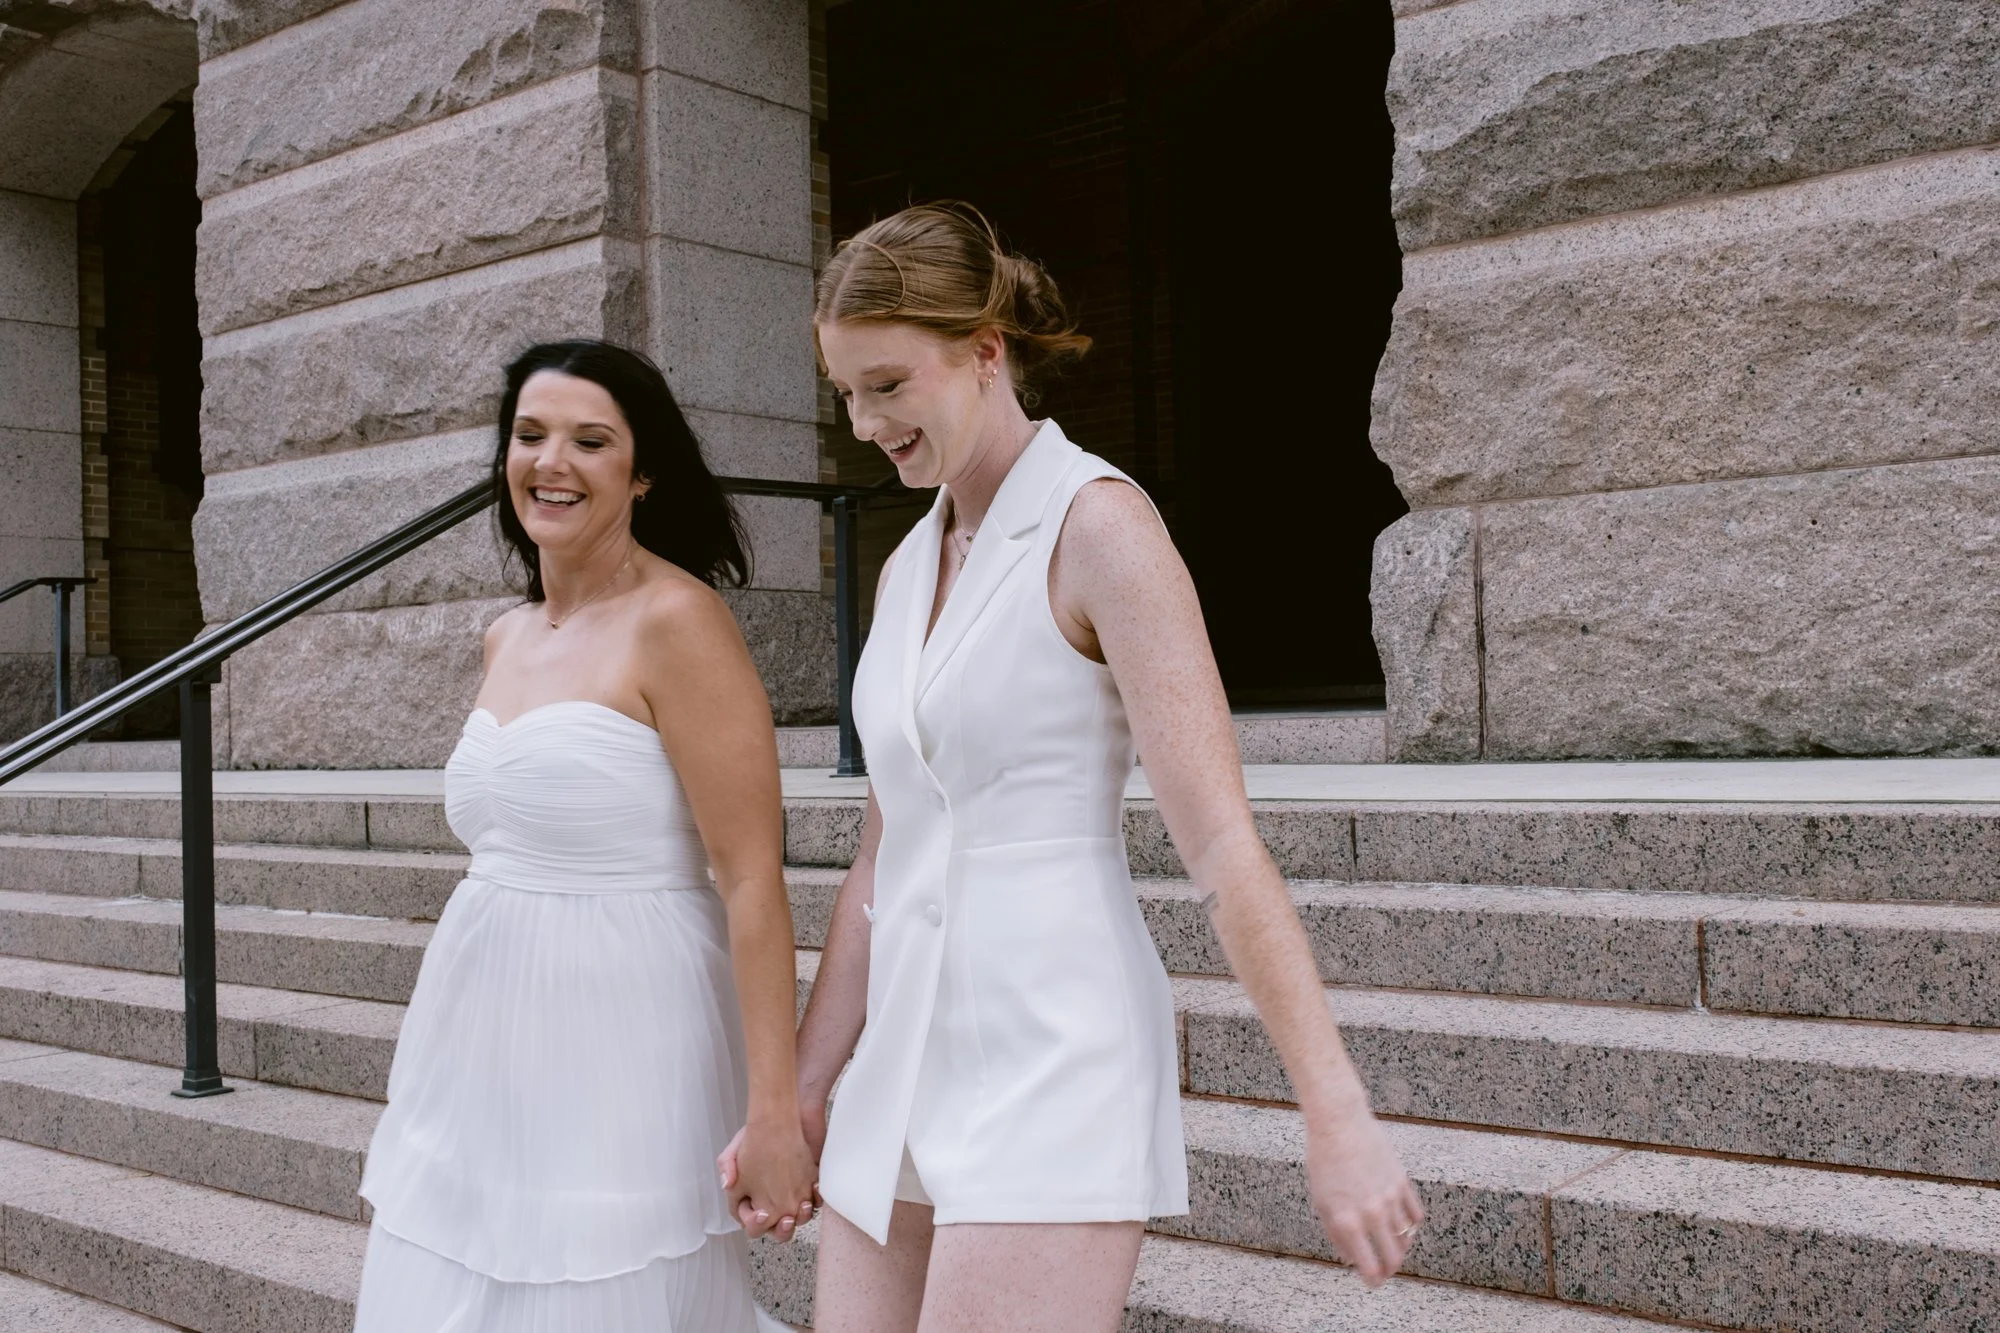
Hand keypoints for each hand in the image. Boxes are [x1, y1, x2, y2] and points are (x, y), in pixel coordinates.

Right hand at [717, 1115, 816, 1243]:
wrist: (792, 1116)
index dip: (755, 1223)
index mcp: (752, 1197)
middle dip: (781, 1231)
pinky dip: (816, 1200)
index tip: (761, 1214)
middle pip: (776, 1229)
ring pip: (798, 1220)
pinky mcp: (810, 1187)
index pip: (751, 1221)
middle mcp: (772, 1200)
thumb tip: (728, 1184)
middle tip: (785, 1220)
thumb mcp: (737, 1146)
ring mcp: (793, 1195)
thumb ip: (728, 1164)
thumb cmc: (762, 1134)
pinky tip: (814, 1190)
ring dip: (801, 1218)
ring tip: (802, 1206)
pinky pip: (816, 1202)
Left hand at [1305, 1103, 1423, 1286]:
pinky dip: (1410, 1224)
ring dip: (1400, 1247)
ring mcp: (1390, 1199)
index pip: (1369, 1267)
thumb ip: (1337, 1235)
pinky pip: (1415, 1215)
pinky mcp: (1403, 1183)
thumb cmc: (1323, 1163)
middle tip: (1385, 1269)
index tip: (1373, 1282)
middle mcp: (1371, 1214)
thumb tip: (1352, 1259)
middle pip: (1394, 1258)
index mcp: (1347, 1222)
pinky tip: (1401, 1223)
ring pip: (1407, 1238)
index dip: (1373, 1280)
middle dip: (1390, 1269)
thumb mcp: (1321, 1203)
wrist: (1339, 1125)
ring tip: (1390, 1245)